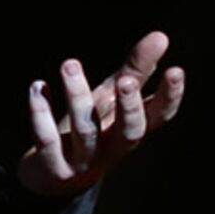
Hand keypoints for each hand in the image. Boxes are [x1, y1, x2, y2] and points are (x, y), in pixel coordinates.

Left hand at [17, 30, 180, 195]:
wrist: (51, 177)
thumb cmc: (91, 129)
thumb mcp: (112, 99)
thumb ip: (135, 71)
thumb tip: (161, 36)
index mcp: (130, 130)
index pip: (158, 117)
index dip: (170, 97)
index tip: (176, 71)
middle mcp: (112, 148)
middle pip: (129, 132)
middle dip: (130, 107)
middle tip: (125, 81)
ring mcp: (83, 160)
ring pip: (85, 130)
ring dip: (77, 96)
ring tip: (70, 64)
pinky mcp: (53, 166)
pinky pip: (47, 140)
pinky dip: (41, 113)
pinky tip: (38, 87)